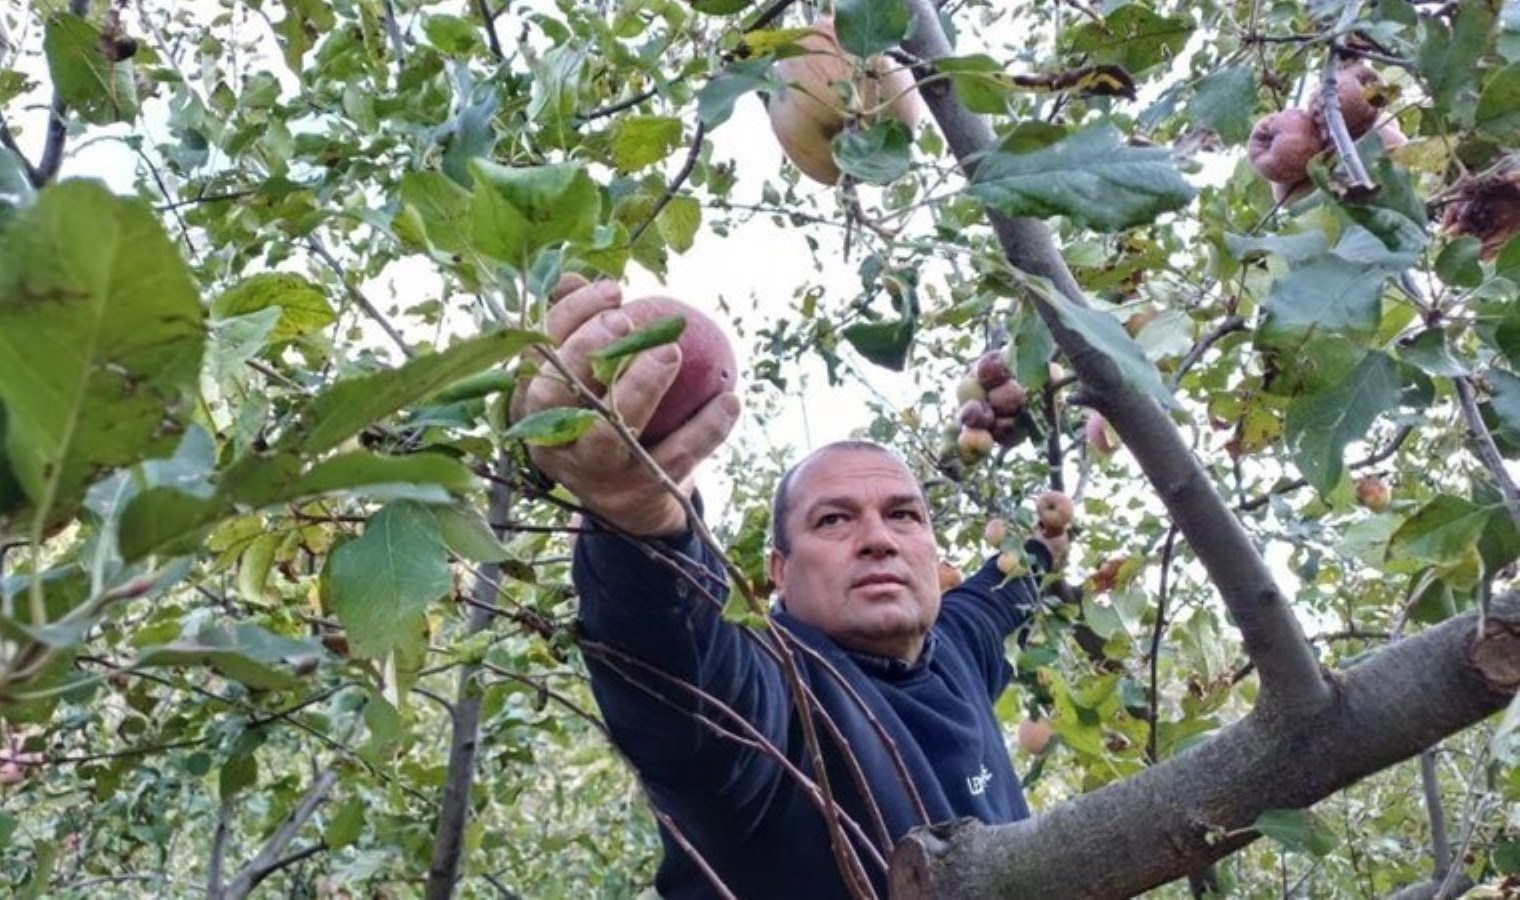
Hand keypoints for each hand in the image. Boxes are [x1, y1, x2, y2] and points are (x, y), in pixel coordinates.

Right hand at [511, 275, 741, 535]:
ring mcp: (598, 473)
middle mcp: (556, 443)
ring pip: (610, 434)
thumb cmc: (605, 417)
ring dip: (640, 390)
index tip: (614, 289)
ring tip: (671, 351)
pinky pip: (674, 457)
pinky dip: (706, 429)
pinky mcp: (640, 493)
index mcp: (534, 406)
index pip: (539, 354)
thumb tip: (571, 277)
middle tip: (627, 322)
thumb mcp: (586, 378)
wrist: (633, 502)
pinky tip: (730, 398)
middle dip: (588, 354)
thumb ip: (579, 330)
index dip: (572, 317)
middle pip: (557, 398)